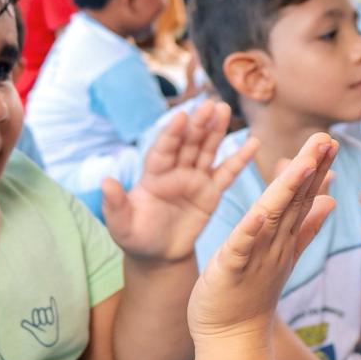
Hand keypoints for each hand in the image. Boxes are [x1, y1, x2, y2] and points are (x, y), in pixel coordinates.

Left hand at [103, 100, 254, 261]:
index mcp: (153, 175)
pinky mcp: (211, 193)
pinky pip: (227, 173)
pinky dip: (240, 159)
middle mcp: (175, 172)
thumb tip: (106, 181)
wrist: (158, 255)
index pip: (164, 150)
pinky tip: (254, 143)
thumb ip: (115, 204)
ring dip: (217, 131)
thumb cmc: (136, 237)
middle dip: (198, 125)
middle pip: (188, 144)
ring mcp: (194, 180)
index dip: (172, 134)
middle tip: (210, 104)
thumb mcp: (120, 224)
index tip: (180, 116)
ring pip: (207, 151)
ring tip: (225, 110)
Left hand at [187, 133, 337, 342]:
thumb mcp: (283, 255)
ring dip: (287, 191)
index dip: (316, 170)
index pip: (303, 198)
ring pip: (273, 218)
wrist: (232, 337)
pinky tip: (258, 213)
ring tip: (301, 163)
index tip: (328, 141)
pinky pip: (240, 247)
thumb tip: (331, 202)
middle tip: (324, 139)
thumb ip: (306, 228)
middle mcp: (275, 245)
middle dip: (309, 170)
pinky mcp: (230, 270)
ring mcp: (255, 257)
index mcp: (284, 238)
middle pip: (294, 202)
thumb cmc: (250, 294)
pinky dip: (249, 231)